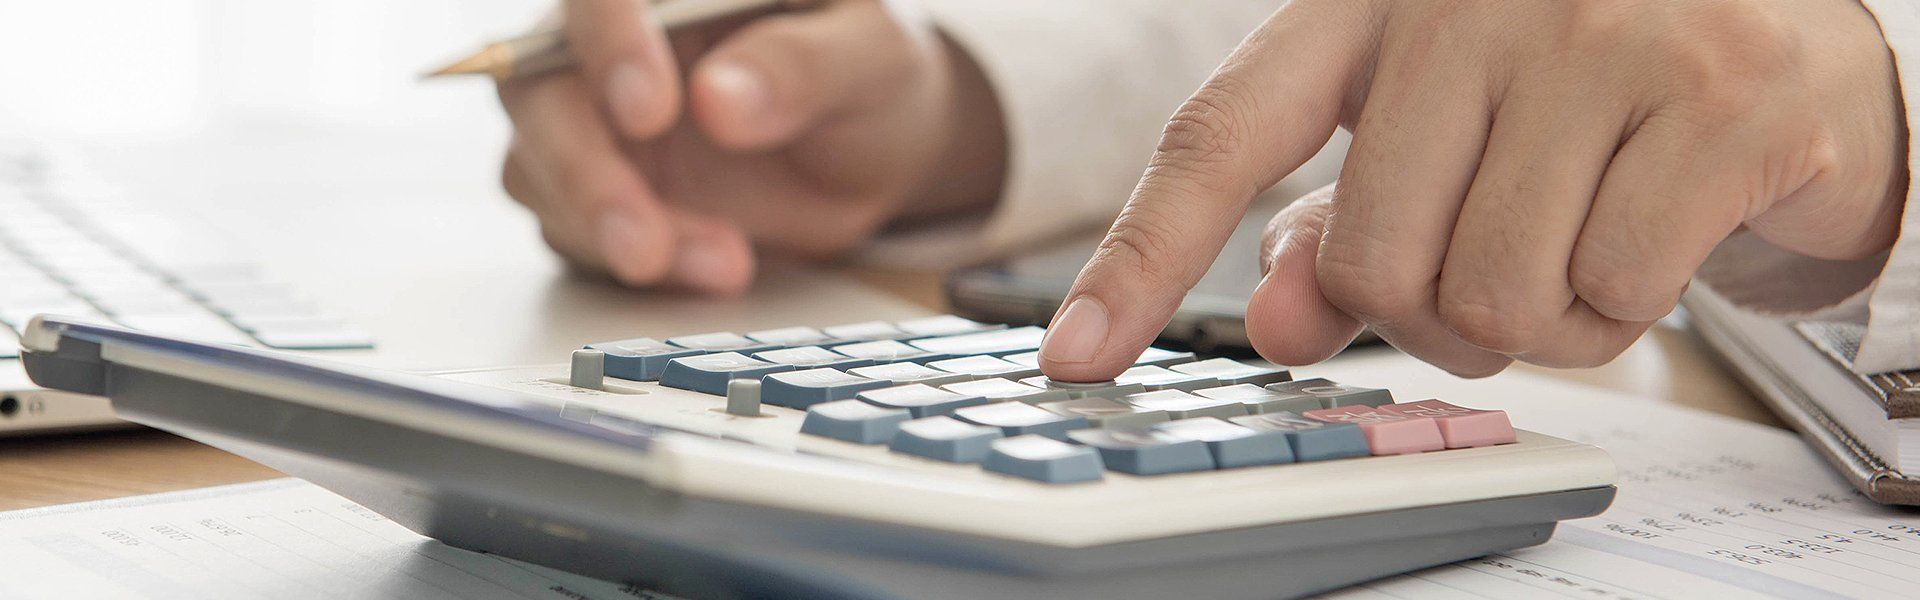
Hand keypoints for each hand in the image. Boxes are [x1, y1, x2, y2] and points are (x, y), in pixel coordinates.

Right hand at [499, 0, 1003, 292]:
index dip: (608, 45)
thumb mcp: (870, 57)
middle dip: (585, 173)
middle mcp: (611, 44)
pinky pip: (574, 230)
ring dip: (611, 231)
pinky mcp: (603, 189)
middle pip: (538, 90)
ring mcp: (597, 119)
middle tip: (643, 242)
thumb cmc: (872, 74)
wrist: (876, 146)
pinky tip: (712, 268)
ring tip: (726, 264)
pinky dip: (634, 263)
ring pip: (540, 169)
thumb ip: (802, 66)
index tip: (650, 112)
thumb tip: (719, 99)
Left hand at [1040, 0, 1905, 378]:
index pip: (1221, 137)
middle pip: (1372, 261)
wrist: (1791, 38)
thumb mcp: (1445, 144)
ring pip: (1491, 293)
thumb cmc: (1590, 94)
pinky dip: (1632, 309)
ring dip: (1541, 321)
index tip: (1075, 354)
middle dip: (1435, 313)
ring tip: (1589, 239)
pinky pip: (1615, 292)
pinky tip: (1663, 234)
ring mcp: (1601, 34)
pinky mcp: (1719, 96)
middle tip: (1503, 269)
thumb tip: (1284, 321)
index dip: (1139, 256)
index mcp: (1372, 0)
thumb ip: (1347, 230)